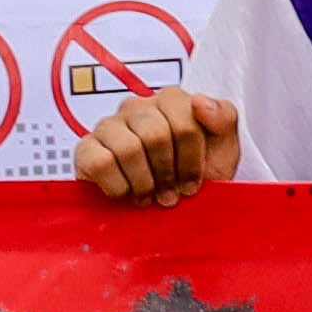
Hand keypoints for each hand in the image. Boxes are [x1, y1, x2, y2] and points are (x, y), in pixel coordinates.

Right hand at [73, 87, 242, 205]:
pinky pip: (100, 162)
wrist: (171, 211)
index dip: (191, 160)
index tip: (192, 182)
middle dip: (167, 173)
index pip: (184, 122)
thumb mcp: (225, 150)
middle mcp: (137, 107)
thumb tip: (198, 100)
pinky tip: (126, 193)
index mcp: (171, 101)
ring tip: (150, 196)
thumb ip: (224, 118)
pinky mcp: (86, 148)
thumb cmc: (196, 178)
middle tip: (171, 193)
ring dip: (144, 183)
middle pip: (156, 135)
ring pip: (128, 148)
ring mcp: (109, 126)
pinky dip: (117, 187)